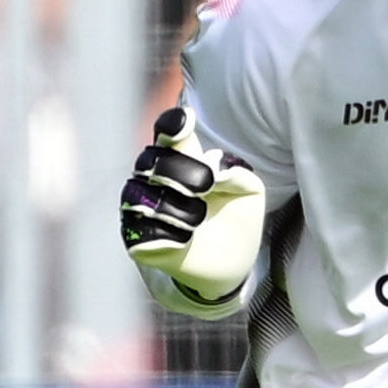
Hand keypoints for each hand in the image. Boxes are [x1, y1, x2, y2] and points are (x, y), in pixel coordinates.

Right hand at [120, 108, 265, 304]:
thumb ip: (237, 174)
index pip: (168, 135)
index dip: (172, 126)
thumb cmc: (235, 219)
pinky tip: (185, 238)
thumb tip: (216, 170)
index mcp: (182, 161)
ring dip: (176, 206)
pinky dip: (167, 234)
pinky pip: (140, 231)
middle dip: (182, 171)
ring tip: (198, 219)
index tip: (185, 124)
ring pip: (142, 194)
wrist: (230, 263)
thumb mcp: (249, 192)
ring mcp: (142, 208)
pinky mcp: (138, 240)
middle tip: (207, 186)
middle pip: (154, 161)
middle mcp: (155, 179)